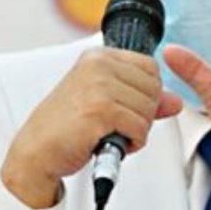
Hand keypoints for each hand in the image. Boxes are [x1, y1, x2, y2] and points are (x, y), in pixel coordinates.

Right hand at [1, 47, 181, 208]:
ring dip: (137, 130)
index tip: (126, 107)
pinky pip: (140, 127)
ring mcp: (99, 86)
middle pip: (154, 88)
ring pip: (149, 109)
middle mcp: (98, 66)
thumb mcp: (103, 104)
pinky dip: (133, 142)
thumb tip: (174, 102)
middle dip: (144, 113)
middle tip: (118, 125)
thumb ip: (139, 98)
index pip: (150, 67)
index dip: (146, 94)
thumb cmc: (63, 128)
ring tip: (113, 134)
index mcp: (97, 57)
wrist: (36, 152)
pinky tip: (113, 143)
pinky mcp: (100, 110)